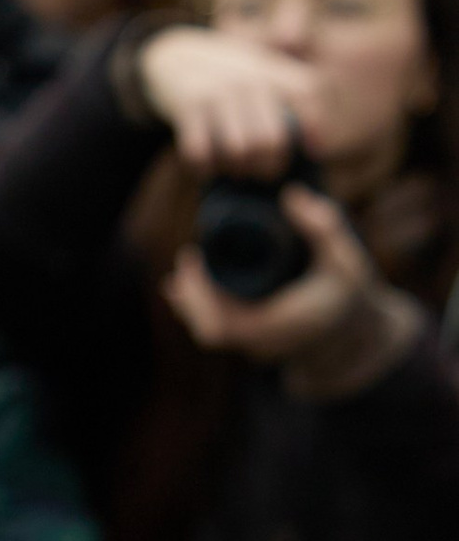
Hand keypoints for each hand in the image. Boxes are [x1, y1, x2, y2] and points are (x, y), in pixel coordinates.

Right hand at [132, 24, 306, 176]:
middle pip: (271, 141)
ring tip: (236, 171)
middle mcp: (249, 80)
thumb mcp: (265, 71)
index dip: (314, 127)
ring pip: (238, 151)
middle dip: (269, 167)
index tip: (312, 152)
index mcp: (273, 71)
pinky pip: (201, 152)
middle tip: (264, 173)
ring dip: (237, 171)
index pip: (307, 94)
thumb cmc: (231, 77)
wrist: (176, 56)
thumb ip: (292, 96)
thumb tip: (317, 148)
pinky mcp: (189, 106)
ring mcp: (218, 92)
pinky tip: (207, 168)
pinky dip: (205, 168)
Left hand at [163, 183, 404, 372]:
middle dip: (191, 298)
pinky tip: (183, 286)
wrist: (357, 331)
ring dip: (192, 302)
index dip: (200, 297)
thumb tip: (291, 194)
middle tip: (188, 257)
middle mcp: (264, 343)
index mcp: (281, 325)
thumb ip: (324, 227)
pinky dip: (200, 308)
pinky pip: (219, 330)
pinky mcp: (254, 341)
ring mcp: (257, 346)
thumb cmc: (349, 293)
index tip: (194, 258)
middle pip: (210, 332)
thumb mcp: (346, 258)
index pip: (224, 326)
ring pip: (210, 332)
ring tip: (188, 266)